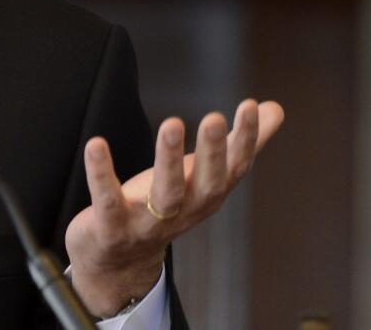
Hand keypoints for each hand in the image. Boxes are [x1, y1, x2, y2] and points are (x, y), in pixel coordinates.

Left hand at [65, 99, 283, 316]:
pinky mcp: (111, 227)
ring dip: (169, 161)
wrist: (119, 263)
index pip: (234, 169)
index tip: (249, 107)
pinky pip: (107, 200)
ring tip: (172, 124)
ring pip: (164, 195)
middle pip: (205, 185)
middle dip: (212, 153)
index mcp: (207, 196)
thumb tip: (274, 109)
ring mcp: (148, 224)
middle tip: (215, 118)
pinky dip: (101, 174)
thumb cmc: (163, 208)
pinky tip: (96, 145)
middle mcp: (184, 212)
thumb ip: (237, 143)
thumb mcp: (201, 175)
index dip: (245, 141)